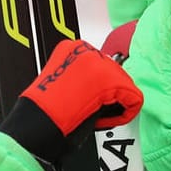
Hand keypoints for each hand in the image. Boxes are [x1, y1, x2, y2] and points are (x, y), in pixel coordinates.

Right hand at [6, 39, 142, 161]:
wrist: (37, 123)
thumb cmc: (46, 112)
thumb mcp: (65, 83)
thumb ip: (84, 78)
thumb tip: (103, 87)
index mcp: (72, 47)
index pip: (103, 66)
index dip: (100, 89)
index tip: (90, 100)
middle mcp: (86, 50)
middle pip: (117, 73)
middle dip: (111, 95)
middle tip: (92, 110)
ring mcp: (99, 63)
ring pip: (127, 85)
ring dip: (115, 104)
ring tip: (94, 114)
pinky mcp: (111, 81)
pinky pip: (133, 99)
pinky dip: (123, 114)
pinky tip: (102, 119)